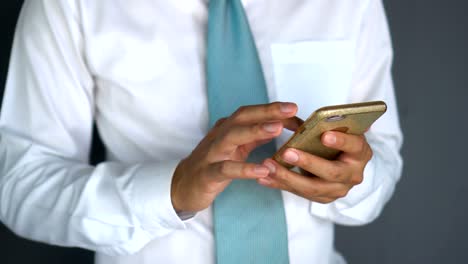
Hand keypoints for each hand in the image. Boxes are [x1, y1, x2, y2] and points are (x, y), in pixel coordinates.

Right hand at [171, 102, 300, 211]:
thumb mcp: (235, 148)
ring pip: (232, 137)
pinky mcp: (208, 174)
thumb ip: (254, 137)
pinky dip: (244, 168)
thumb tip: (278, 124)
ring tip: (277, 129)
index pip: (250, 113)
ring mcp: (212, 154)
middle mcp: (219, 136)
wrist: (182, 186)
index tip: (294, 108)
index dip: (271, 109)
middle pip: (242, 118)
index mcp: (227, 129)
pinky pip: (226, 169)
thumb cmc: (212, 164)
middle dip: (266, 111)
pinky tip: (263, 169)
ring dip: (255, 131)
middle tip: (291, 109)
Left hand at [259, 131, 372, 203]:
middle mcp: (353, 174)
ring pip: (312, 187)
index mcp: (361, 153)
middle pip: (331, 172)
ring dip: (287, 177)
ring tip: (268, 166)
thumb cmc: (339, 141)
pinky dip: (280, 185)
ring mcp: (338, 189)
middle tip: (287, 152)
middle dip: (308, 162)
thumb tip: (323, 115)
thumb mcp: (340, 130)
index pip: (354, 146)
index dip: (341, 141)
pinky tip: (264, 178)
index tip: (325, 135)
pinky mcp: (322, 198)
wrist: (344, 164)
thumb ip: (332, 123)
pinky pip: (299, 193)